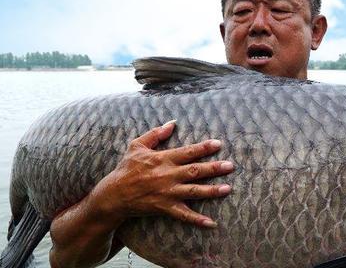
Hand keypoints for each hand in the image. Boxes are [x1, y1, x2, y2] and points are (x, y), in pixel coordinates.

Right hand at [88, 120, 233, 227]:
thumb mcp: (137, 146)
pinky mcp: (165, 208)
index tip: (219, 144)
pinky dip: (197, 219)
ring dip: (212, 191)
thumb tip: (172, 123)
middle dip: (214, 168)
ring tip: (228, 189)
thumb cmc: (126, 168)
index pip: (188, 152)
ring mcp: (167, 193)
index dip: (204, 148)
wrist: (114, 195)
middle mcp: (168, 176)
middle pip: (195, 171)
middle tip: (231, 166)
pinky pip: (183, 215)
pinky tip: (211, 223)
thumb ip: (156, 134)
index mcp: (163, 159)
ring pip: (194, 192)